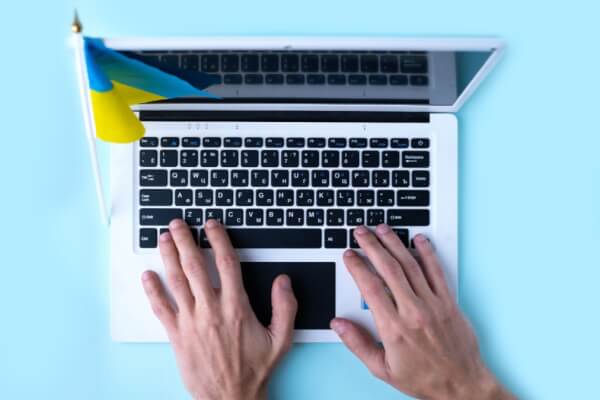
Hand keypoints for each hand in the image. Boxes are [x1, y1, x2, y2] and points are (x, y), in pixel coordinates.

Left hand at [141, 219, 296, 399]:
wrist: (230, 399)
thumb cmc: (254, 370)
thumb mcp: (281, 339)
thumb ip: (285, 307)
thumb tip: (283, 280)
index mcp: (236, 307)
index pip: (226, 263)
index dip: (218, 239)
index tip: (211, 225)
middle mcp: (211, 310)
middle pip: (195, 266)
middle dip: (185, 240)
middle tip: (177, 224)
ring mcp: (191, 322)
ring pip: (177, 281)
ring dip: (168, 257)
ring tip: (163, 238)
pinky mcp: (177, 336)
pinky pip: (161, 308)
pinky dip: (153, 290)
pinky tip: (147, 275)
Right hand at [331, 225, 514, 399]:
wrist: (461, 386)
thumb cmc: (423, 379)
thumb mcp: (382, 369)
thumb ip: (358, 344)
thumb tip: (338, 324)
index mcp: (394, 328)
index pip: (370, 288)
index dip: (357, 266)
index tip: (349, 255)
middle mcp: (414, 312)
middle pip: (389, 269)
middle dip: (372, 246)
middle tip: (361, 232)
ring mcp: (434, 304)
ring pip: (411, 265)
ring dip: (395, 243)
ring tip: (383, 229)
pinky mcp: (449, 302)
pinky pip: (437, 272)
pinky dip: (427, 253)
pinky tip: (419, 239)